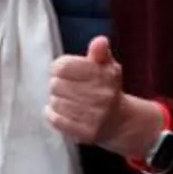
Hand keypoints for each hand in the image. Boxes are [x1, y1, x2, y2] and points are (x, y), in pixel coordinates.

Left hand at [47, 36, 160, 157]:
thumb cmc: (107, 88)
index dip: (58, 67)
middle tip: (66, 87)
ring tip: (67, 99)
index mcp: (104, 76)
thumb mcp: (107, 67)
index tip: (61, 70)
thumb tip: (100, 40)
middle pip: (55, 85)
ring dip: (57, 100)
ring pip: (55, 102)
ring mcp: (94, 116)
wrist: (119, 121)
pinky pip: (56, 120)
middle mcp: (101, 96)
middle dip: (58, 84)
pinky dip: (53, 114)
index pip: (64, 66)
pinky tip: (60, 110)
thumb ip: (100, 53)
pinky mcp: (86, 132)